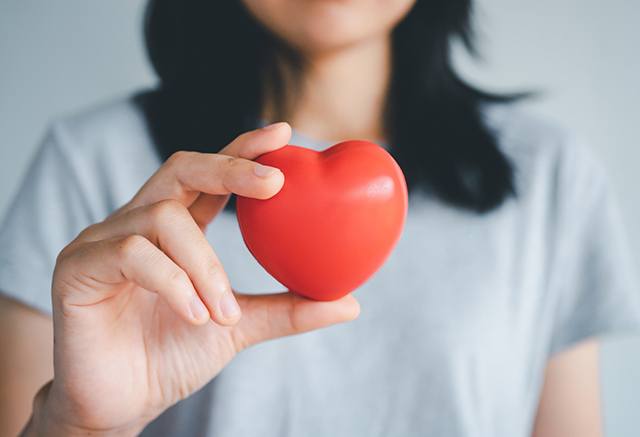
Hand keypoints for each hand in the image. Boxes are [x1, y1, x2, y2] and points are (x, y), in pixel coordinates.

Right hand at [36, 122, 359, 434]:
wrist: (122, 405)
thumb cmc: (172, 358)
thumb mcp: (239, 327)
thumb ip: (287, 310)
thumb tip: (351, 303)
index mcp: (174, 230)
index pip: (207, 175)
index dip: (242, 150)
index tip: (283, 134)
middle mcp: (137, 224)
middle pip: (181, 168)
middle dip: (230, 167)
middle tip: (275, 183)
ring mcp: (103, 241)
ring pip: (163, 218)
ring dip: (206, 265)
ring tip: (223, 311)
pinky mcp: (77, 267)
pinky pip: (132, 253)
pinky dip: (174, 282)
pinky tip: (195, 315)